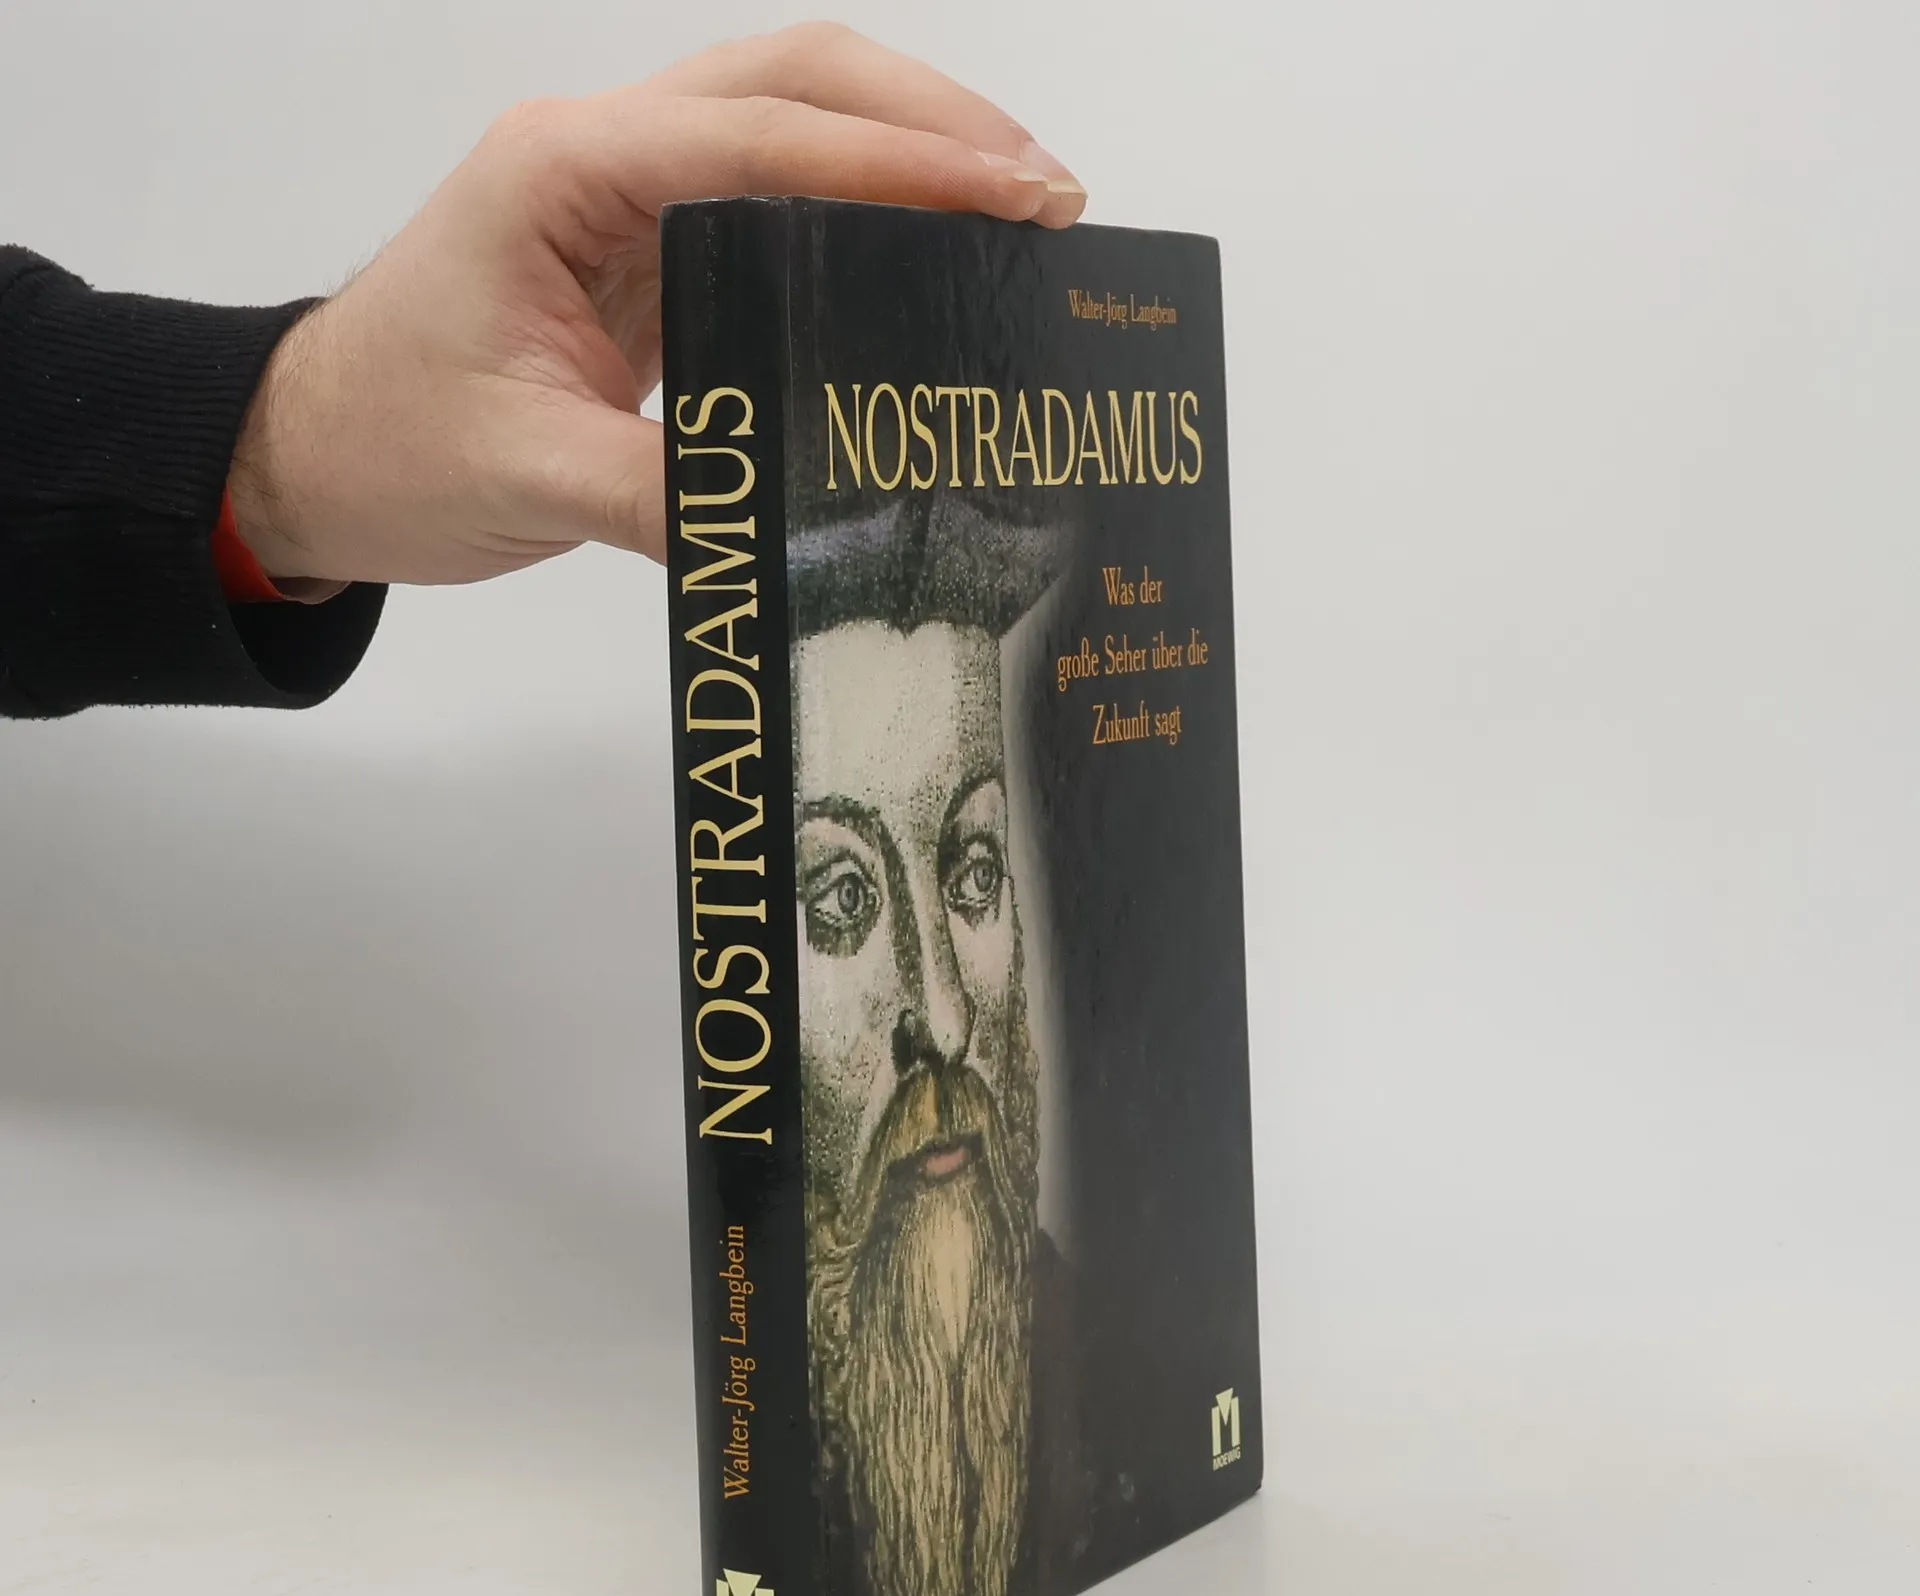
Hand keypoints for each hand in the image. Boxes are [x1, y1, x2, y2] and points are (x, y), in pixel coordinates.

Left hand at [227, 24, 1085, 593]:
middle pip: (793, 77)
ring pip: (790, 116)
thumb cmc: (388, 442)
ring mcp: (627, 193)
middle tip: (1047, 193)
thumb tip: (794, 533)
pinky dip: (864, 204)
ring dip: (908, 141)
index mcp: (563, 172)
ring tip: (1019, 206)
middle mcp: (602, 154)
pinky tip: (929, 254)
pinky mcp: (648, 247)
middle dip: (930, 120)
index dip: (899, 165)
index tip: (1014, 200)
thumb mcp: (523, 476)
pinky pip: (775, 196)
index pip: (760, 139)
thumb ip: (656, 494)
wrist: (314, 452)